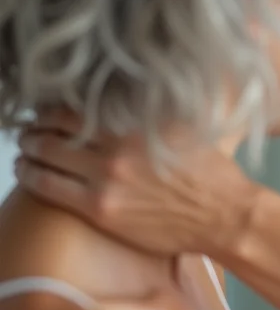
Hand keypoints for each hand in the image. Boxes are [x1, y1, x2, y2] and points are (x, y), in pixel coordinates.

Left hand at [13, 110, 249, 256]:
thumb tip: (122, 95)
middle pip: (54, 129)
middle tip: (30, 127)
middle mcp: (116, 147)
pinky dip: (31, 176)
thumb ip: (150, 111)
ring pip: (45, 157)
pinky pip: (49, 188)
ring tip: (25, 148)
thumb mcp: (185, 126)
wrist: (224, 214)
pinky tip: (27, 172)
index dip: (54, 106)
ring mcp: (105, 180)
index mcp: (136, 123)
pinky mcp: (100, 209)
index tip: (48, 109)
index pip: (77, 106)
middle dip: (35, 126)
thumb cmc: (211, 171)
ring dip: (28, 149)